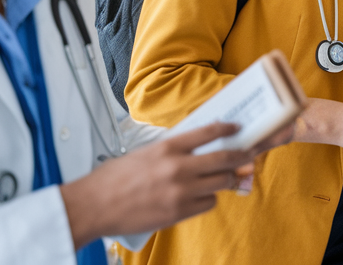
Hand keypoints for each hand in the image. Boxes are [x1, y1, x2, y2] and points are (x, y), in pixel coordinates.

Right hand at [59, 122, 276, 250]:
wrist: (95, 205)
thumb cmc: (114, 179)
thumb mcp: (144, 153)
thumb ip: (171, 150)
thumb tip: (196, 147)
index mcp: (167, 147)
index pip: (208, 132)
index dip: (227, 130)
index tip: (236, 129)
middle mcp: (178, 167)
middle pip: (223, 159)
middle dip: (241, 156)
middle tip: (248, 154)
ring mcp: (181, 191)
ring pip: (221, 182)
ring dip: (227, 180)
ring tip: (227, 178)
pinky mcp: (179, 212)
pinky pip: (208, 204)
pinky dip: (208, 199)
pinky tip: (200, 197)